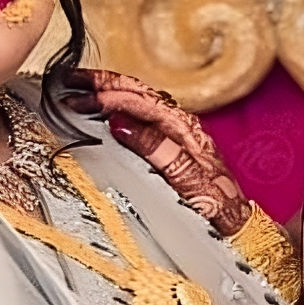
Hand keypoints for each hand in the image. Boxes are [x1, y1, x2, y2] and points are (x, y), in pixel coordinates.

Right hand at [57, 69, 250, 236]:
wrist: (235, 223)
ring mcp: (177, 132)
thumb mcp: (186, 180)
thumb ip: (155, 150)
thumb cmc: (214, 206)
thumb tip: (120, 123)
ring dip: (109, 90)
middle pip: (138, 92)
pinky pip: (143, 114)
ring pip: (139, 100)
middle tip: (68, 81)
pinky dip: (120, 106)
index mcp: (184, 128)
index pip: (139, 101)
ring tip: (81, 87)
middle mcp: (181, 124)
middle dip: (101, 83)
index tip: (77, 98)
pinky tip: (107, 109)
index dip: (106, 95)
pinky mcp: (173, 143)